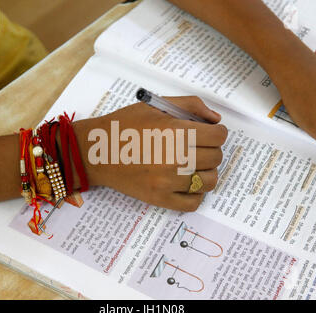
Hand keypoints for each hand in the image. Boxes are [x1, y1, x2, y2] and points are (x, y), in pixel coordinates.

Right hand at [73, 96, 227, 210]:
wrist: (97, 152)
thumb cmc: (124, 126)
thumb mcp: (156, 105)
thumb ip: (190, 105)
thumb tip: (215, 120)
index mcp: (176, 132)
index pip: (218, 136)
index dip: (216, 133)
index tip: (208, 134)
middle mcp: (175, 158)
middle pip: (216, 158)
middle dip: (210, 150)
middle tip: (197, 148)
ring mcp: (168, 182)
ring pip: (209, 181)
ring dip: (206, 172)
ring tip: (192, 166)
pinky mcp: (160, 199)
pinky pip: (194, 203)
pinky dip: (195, 194)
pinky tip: (186, 183)